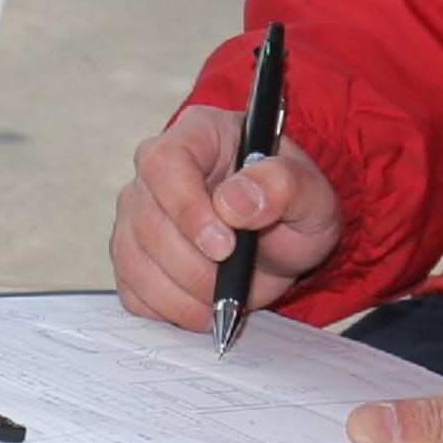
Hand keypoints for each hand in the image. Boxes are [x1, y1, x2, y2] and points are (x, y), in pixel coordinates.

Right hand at [109, 104, 342, 332]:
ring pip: (132, 257)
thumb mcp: (312, 193)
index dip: (186, 207)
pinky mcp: (130, 253)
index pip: (164, 162)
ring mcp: (135, 212)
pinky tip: (202, 304)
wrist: (280, 237)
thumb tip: (235, 203)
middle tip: (235, 281)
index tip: (224, 246)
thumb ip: (284, 186)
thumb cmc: (292, 205)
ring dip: (181, 293)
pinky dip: (167, 308)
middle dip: (193, 265)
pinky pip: (131, 289)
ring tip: (224, 296)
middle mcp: (153, 170)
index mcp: (197, 135)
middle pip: (145, 218)